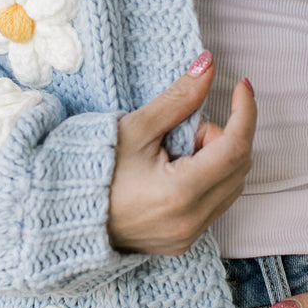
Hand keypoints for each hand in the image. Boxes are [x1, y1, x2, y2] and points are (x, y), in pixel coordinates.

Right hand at [107, 51, 256, 254]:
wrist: (63, 214)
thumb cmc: (94, 167)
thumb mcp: (136, 127)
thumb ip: (179, 98)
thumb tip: (209, 65)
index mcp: (179, 193)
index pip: (234, 147)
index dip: (244, 112)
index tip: (241, 87)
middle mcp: (190, 221)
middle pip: (239, 166)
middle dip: (223, 137)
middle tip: (185, 127)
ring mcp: (188, 236)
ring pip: (232, 186)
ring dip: (217, 160)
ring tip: (176, 151)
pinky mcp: (184, 242)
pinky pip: (217, 204)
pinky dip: (209, 180)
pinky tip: (176, 172)